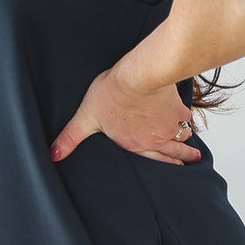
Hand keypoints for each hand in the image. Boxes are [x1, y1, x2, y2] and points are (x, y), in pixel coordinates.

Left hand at [49, 67, 200, 165]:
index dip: (164, 165)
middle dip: (181, 158)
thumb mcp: (86, 117)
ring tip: (191, 146)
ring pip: (181, 136)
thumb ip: (70, 137)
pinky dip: (188, 120)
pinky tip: (188, 117)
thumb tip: (53, 155)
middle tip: (191, 161)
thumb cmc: (113, 94)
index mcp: (135, 144)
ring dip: (186, 142)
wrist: (140, 76)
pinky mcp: (178, 108)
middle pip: (172, 152)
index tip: (176, 168)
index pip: (153, 160)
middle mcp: (155, 139)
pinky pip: (187, 117)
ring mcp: (169, 124)